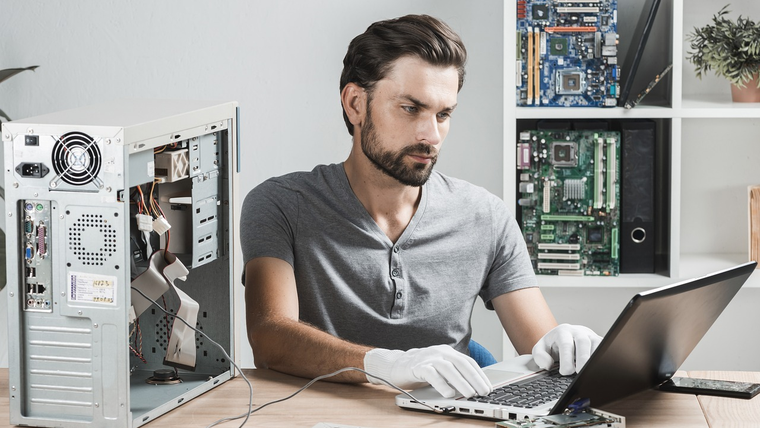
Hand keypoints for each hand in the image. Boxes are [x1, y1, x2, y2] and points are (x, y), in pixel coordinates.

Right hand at [364, 344, 491, 397]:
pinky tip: (448, 394)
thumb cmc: (421, 369)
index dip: (480, 375)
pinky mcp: (417, 366)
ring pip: (448, 368)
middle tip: (484, 392)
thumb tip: (473, 388)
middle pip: (461, 364)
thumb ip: (453, 374)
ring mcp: (428, 358)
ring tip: (470, 394)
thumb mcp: (440, 369)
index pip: (468, 362)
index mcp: (448, 352)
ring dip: (461, 382)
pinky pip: (431, 374)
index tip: (488, 387)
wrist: (395, 365)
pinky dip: (441, 384)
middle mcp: (440, 352)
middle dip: (475, 379)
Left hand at [531, 323, 601, 375]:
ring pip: (596, 344)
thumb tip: (548, 364)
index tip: (566, 371)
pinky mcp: (599, 342)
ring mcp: (590, 336)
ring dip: (594, 358)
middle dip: (582, 358)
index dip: (566, 358)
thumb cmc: (552, 345)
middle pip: (583, 342)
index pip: (566, 344)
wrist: (563, 337)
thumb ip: (539, 356)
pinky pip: (604, 348)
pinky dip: (603, 358)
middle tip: (580, 372)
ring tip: (590, 372)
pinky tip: (599, 368)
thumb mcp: (540, 348)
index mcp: (562, 332)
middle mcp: (578, 332)